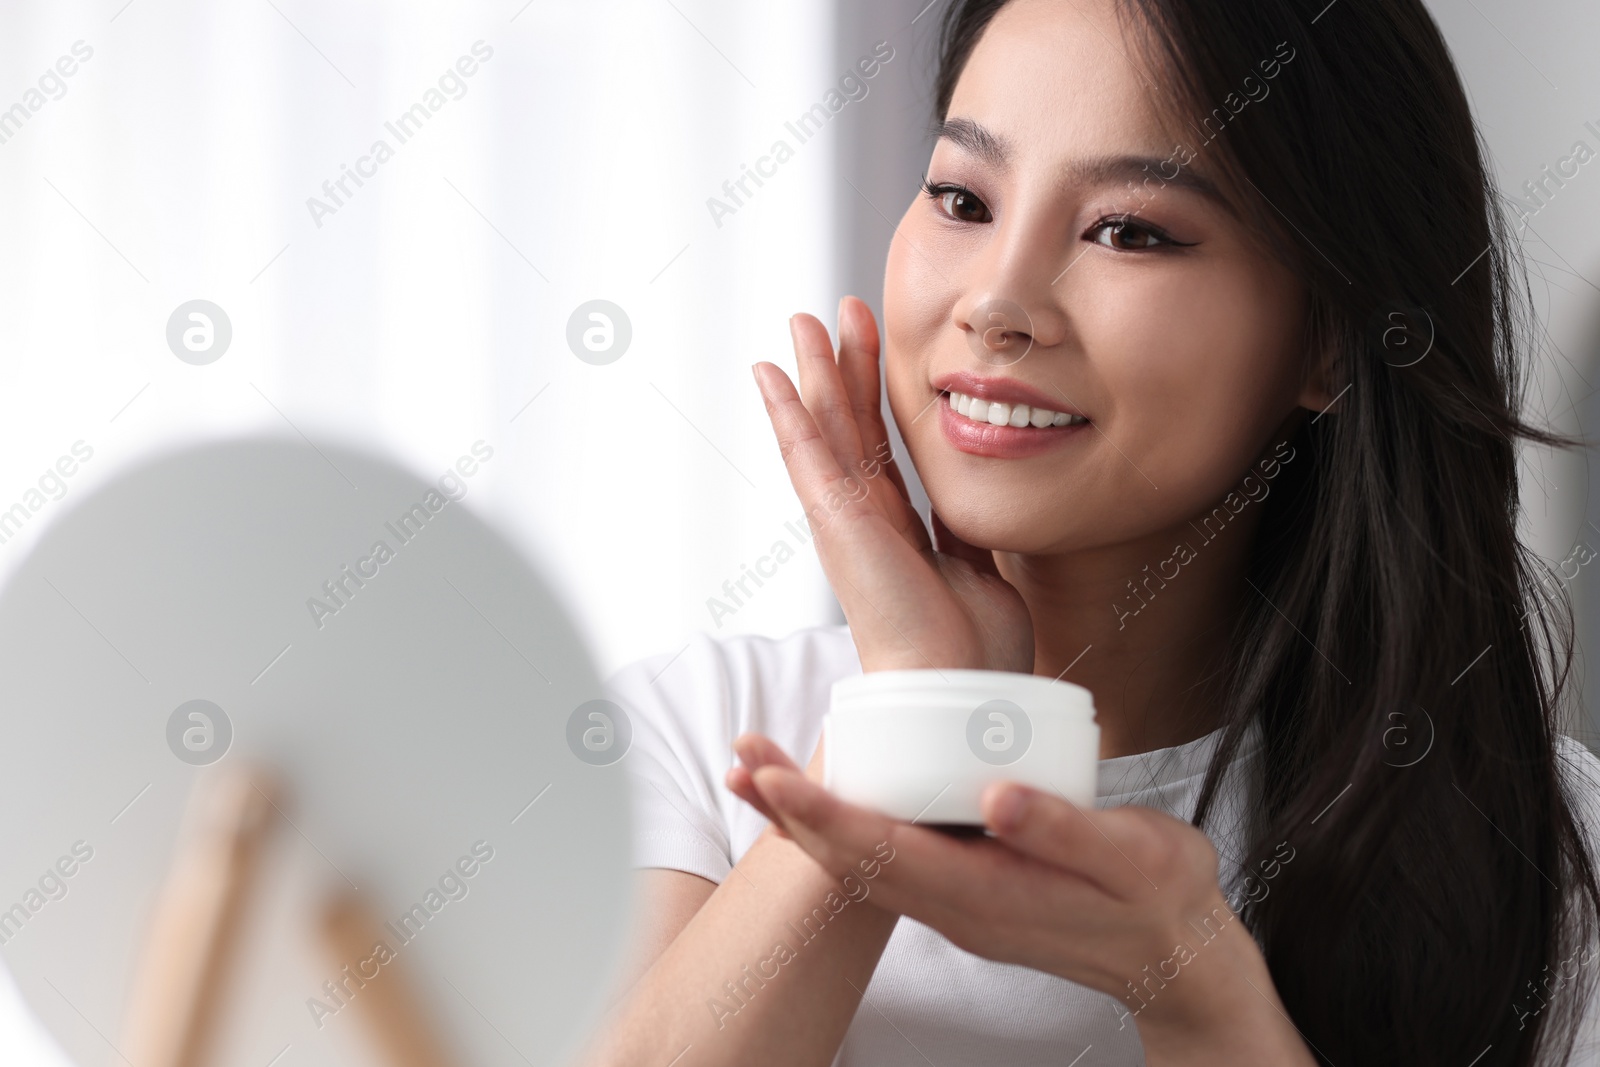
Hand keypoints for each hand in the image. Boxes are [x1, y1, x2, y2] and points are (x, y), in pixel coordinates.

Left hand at [727, 746, 1318, 1065]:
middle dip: (787, 810)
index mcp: (988, 896)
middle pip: (850, 861)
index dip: (821, 812)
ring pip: (859, 865)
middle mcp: (957, 908)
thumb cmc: (1160, 897)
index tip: (771, 775)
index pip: (882, 851)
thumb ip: (1064, 829)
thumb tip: (995, 796)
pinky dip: (841, 828)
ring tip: (755, 772)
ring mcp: (955, 906)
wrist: (1179, 957)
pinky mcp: (964, 894)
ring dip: (802, 820)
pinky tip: (824, 797)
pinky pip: (884, 864)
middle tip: (739, 754)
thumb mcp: (1133, 856)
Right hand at [752, 297, 1032, 674]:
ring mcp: (844, 519)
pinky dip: (786, 410)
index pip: (880, 450)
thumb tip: (966, 505)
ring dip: (814, 371)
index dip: (876, 398)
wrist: (959, 685)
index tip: (873, 351)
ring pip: (825, 428)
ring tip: (803, 319)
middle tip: (839, 311)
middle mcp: (865, 521)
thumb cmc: (973, 650)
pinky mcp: (833, 520)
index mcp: (898, 532)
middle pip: (850, 427)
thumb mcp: (977, 570)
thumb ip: (962, 534)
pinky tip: (771, 372)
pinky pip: (805, 453)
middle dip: (845, 367)